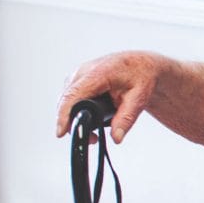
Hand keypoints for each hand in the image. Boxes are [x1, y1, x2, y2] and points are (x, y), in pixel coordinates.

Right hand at [55, 51, 176, 142]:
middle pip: (66, 100)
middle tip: (93, 138)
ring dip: (75, 116)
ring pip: (67, 99)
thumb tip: (116, 138)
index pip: (73, 95)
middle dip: (73, 121)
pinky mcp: (78, 78)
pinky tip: (91, 118)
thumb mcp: (139, 99)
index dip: (64, 115)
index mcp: (98, 73)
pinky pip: (71, 96)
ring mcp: (79, 73)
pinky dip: (77, 109)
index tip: (60, 132)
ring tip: (95, 131)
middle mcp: (83, 71)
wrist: (143, 64)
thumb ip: (126, 119)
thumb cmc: (141, 76)